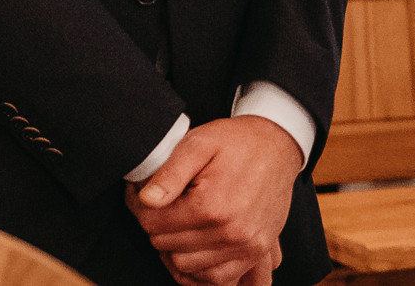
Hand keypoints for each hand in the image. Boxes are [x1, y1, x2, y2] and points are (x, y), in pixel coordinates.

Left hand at [129, 116, 302, 285]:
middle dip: (155, 225)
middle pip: (167, 246)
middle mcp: (231, 233)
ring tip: (174, 221)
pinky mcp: (256, 252)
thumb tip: (146, 200)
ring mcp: (246, 247)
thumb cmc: (235, 142)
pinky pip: (218, 278)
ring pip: (188, 266)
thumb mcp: (197, 144)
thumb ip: (169, 174)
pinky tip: (193, 245)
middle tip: (156, 204)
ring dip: (174, 246)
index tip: (138, 193)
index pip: (153, 224)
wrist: (276, 146)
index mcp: (211, 206)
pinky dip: (200, 267)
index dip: (138, 207)